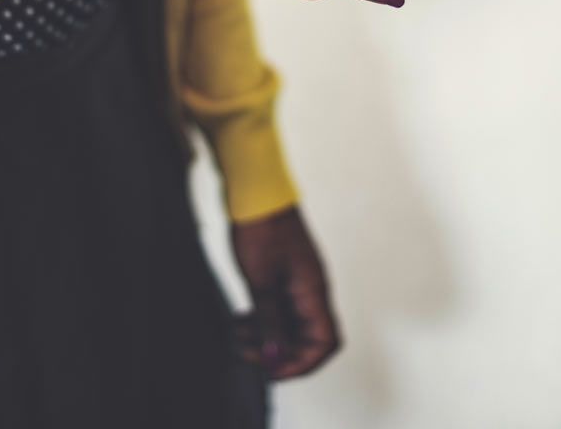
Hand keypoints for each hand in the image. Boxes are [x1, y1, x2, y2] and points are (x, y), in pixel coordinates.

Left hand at [231, 207, 340, 380]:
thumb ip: (270, 321)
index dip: (301, 363)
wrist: (256, 192)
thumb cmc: (262, 228)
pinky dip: (261, 320)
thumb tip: (276, 356)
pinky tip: (240, 321)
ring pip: (289, 324)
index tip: (271, 368)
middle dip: (277, 352)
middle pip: (306, 337)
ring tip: (236, 338)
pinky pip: (278, 308)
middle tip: (245, 353)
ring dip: (266, 337)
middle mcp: (310, 289)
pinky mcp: (283, 274)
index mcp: (313, 291)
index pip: (324, 342)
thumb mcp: (261, 281)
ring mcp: (297, 281)